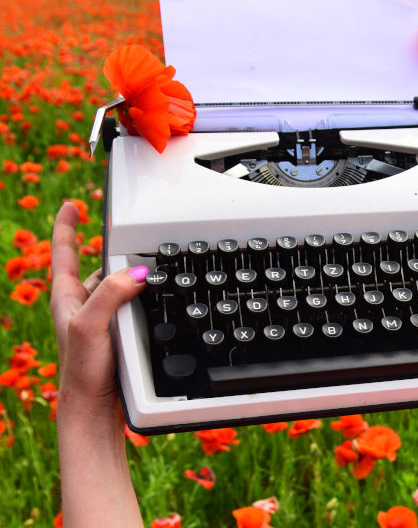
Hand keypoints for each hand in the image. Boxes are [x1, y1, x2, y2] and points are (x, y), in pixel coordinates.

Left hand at [50, 201, 147, 424]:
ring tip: (151, 277)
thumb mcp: (89, 326)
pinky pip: (131, 305)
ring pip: (119, 287)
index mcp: (66, 297)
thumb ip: (110, 295)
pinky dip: (142, 300)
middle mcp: (82, 305)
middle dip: (117, 257)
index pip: (64, 252)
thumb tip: (135, 273)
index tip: (71, 205)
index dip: (66, 226)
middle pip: (99, 267)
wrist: (95, 410)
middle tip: (139, 246)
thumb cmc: (82, 372)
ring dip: (133, 281)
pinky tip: (155, 304)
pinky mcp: (117, 333)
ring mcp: (100, 319)